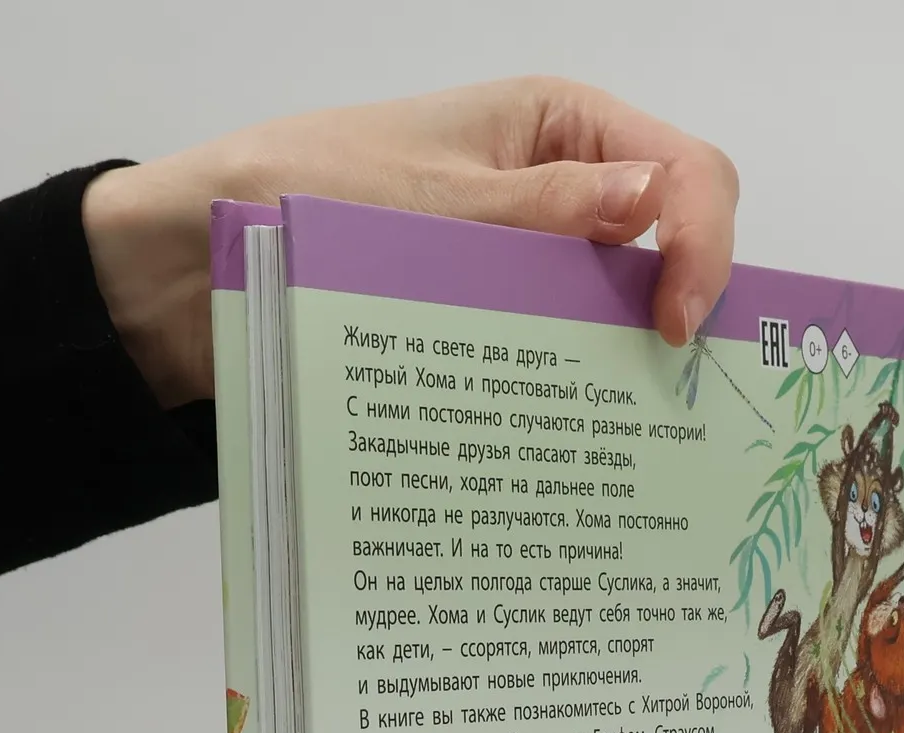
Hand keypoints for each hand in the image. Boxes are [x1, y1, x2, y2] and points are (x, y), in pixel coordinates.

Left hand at [82, 78, 739, 406]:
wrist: (201, 262)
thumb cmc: (306, 194)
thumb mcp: (435, 200)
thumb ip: (549, 207)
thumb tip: (658, 201)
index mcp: (559, 124)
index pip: (685, 170)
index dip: (702, 243)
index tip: (673, 329)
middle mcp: (558, 187)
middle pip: (669, 243)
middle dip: (680, 309)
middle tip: (666, 397)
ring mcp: (530, 257)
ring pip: (618, 308)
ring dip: (627, 362)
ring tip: (625, 434)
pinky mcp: (495, 316)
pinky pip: (559, 350)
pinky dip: (574, 390)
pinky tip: (568, 437)